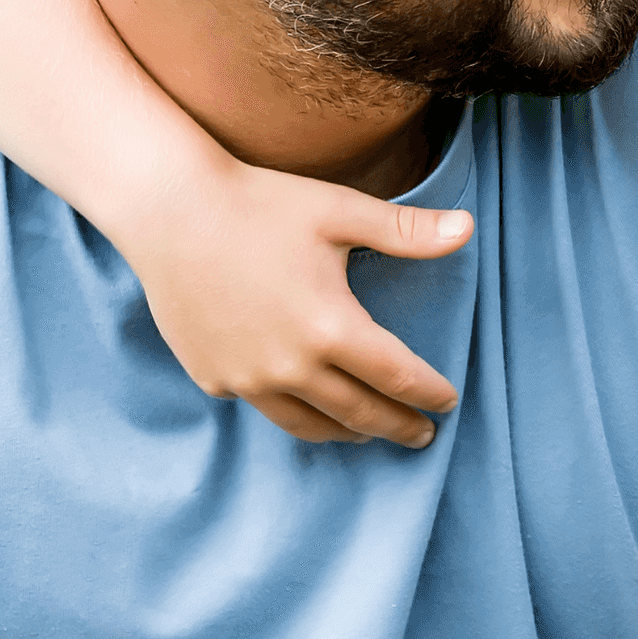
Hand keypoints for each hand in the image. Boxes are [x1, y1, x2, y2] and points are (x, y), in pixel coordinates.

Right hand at [124, 161, 470, 445]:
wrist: (168, 211)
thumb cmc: (259, 204)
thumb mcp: (340, 211)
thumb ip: (407, 231)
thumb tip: (468, 228)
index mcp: (332, 328)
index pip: (398, 378)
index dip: (429, 394)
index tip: (448, 402)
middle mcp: (290, 366)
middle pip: (360, 414)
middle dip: (397, 427)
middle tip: (420, 434)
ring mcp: (247, 379)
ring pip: (309, 425)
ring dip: (346, 432)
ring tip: (366, 431)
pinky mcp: (213, 378)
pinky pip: (262, 405)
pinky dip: (291, 409)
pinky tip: (303, 401)